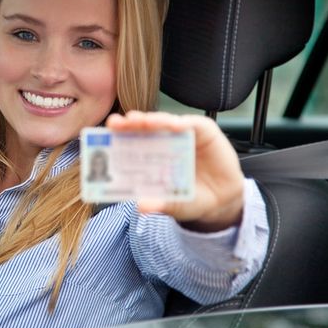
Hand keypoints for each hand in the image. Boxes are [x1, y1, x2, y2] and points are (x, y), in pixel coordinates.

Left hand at [106, 111, 244, 231]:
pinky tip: (175, 126)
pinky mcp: (204, 131)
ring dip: (153, 120)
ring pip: (164, 122)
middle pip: (143, 128)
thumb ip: (159, 204)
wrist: (222, 202)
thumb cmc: (191, 198)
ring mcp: (183, 134)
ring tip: (142, 122)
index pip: (130, 141)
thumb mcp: (173, 204)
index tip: (105, 133)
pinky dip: (183, 124)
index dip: (118, 136)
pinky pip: (193, 124)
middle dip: (129, 124)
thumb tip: (141, 207)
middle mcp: (163, 141)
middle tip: (117, 123)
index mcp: (150, 155)